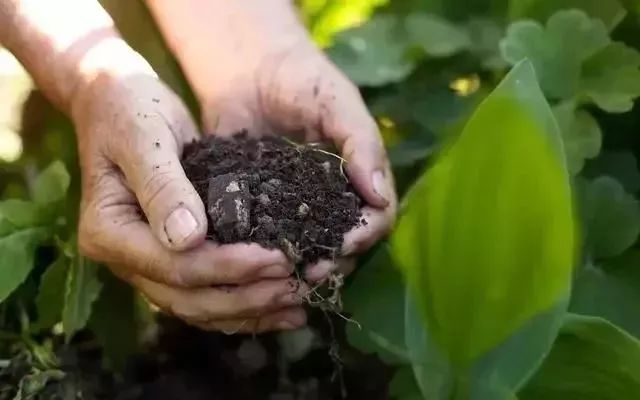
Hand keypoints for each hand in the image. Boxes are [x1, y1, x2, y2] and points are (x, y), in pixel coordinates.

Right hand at [71, 41, 307, 332]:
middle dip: (247, 297)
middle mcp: (124, 259)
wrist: (118, 103)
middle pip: (189, 298)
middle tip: (298, 286)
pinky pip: (207, 293)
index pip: (174, 266)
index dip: (228, 267)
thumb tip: (188, 239)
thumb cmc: (130, 111)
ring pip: (200, 305)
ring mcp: (146, 264)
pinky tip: (281, 306)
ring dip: (251, 310)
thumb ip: (163, 186)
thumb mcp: (144, 137)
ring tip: (299, 304)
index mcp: (108, 233)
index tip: (277, 259)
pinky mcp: (171, 259)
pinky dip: (244, 304)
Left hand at [197, 43, 397, 281]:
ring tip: (282, 274)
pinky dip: (260, 251)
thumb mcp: (338, 103)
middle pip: (343, 243)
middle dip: (331, 260)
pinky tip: (249, 260)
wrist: (249, 69)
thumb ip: (361, 143)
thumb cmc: (303, 79)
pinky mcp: (257, 207)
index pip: (376, 218)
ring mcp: (293, 207)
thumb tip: (379, 196)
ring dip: (298, 265)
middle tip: (309, 271)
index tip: (344, 243)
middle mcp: (330, 200)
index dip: (365, 235)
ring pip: (305, 248)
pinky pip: (264, 236)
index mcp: (358, 179)